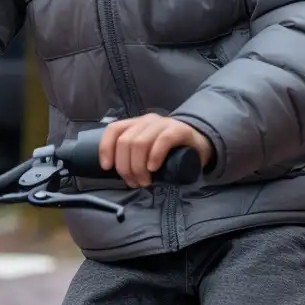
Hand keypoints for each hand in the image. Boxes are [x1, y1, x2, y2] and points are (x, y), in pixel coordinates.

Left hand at [98, 112, 213, 187]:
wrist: (198, 144)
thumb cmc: (167, 152)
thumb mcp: (146, 151)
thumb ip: (131, 157)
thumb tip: (112, 174)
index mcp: (137, 125)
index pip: (114, 130)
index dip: (106, 148)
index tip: (107, 167)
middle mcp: (148, 121)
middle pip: (126, 141)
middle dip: (125, 167)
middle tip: (134, 183)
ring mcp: (164, 124)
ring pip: (140, 143)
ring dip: (138, 167)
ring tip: (145, 181)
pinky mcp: (180, 130)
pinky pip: (163, 140)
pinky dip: (154, 156)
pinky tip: (154, 168)